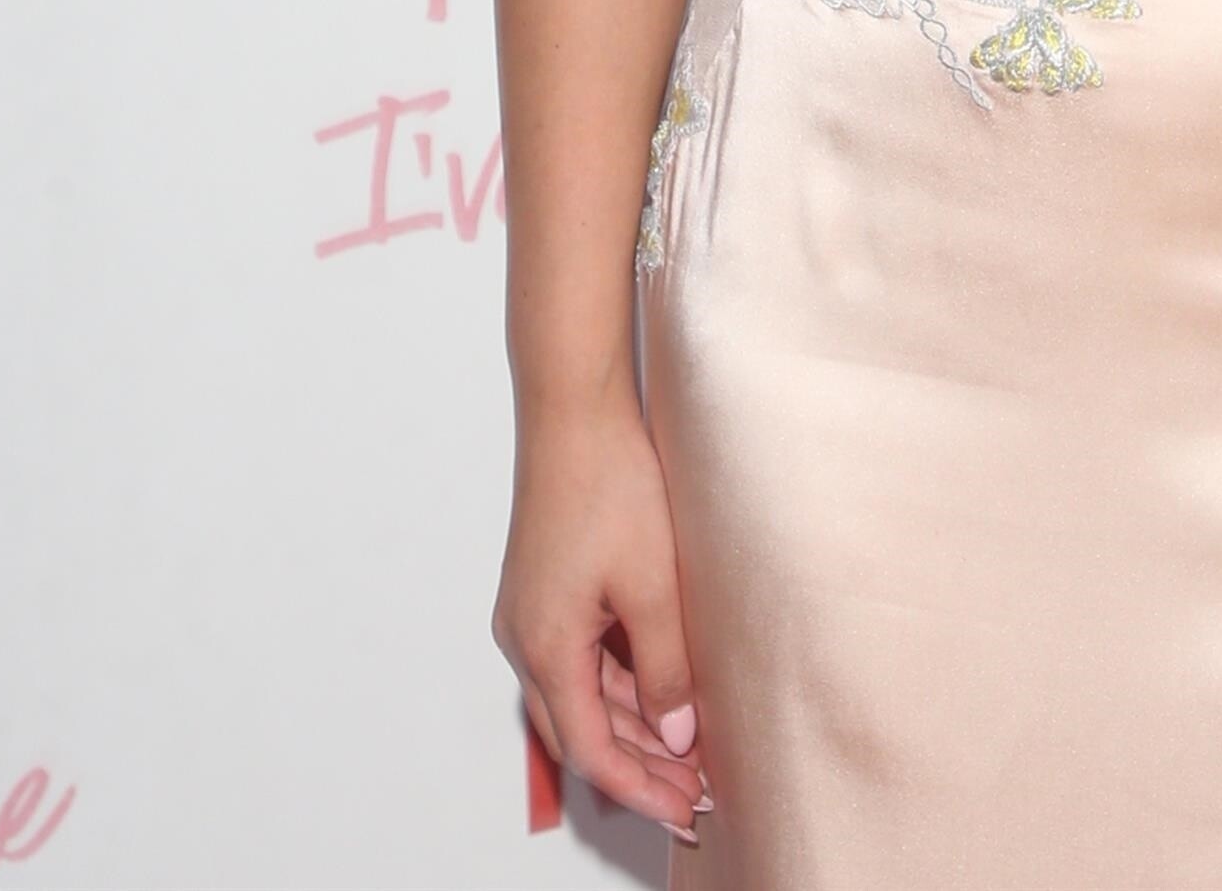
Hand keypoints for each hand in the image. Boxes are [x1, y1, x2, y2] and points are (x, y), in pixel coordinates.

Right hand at [494, 397, 711, 841]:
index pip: (592, 751)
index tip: (686, 811)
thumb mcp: (653, 584)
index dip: (640, 789)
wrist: (575, 410)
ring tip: (689, 757)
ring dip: (632, 730)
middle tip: (694, 798)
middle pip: (580, 734)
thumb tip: (675, 738)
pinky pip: (582, 662)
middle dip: (637, 772)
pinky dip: (621, 688)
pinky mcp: (546, 592)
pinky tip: (663, 698)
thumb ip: (665, 668)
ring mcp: (533, 616)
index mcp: (545, 647)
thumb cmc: (610, 483)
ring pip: (581, 699)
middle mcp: (527, 640)